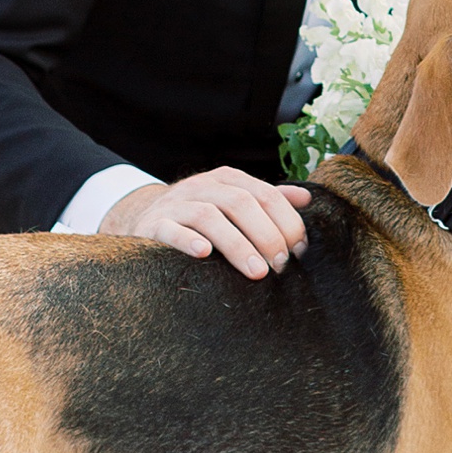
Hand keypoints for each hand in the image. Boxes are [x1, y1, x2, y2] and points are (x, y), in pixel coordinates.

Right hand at [99, 167, 309, 277]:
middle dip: (266, 235)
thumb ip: (268, 200)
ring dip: (237, 245)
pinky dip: (188, 240)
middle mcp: (201, 186)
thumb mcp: (233, 203)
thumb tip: (306, 198)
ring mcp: (176, 204)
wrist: (145, 219)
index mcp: (227, 180)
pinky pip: (170, 229)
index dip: (286, 221)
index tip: (299, 250)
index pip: (265, 194)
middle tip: (280, 265)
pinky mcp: (153, 224)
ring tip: (256, 272)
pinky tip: (204, 254)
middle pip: (240, 203)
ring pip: (209, 216)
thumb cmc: (200, 216)